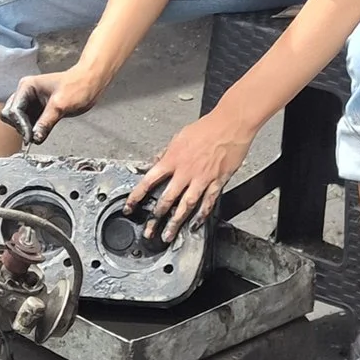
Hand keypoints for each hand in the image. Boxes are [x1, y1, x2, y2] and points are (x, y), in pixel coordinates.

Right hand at [9, 68, 97, 140]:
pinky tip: (42, 132)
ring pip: (17, 121)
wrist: (90, 84)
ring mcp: (30, 102)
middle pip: (10, 116)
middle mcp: (25, 94)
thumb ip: (46, 122)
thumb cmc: (77, 86)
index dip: (21, 125)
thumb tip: (35, 138)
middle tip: (34, 135)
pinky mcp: (38, 111)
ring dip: (26, 130)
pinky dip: (32, 130)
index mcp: (27, 87)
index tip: (30, 137)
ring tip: (40, 133)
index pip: (13, 110)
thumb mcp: (61, 105)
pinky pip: (28, 123)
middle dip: (20, 127)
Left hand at [133, 104, 257, 231]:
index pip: (149, 181)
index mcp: (172, 159)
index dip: (137, 196)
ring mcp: (202, 178)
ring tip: (169, 235)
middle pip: (167, 199)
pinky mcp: (217, 181)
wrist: (230, 124)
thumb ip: (166, 153)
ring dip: (176, 223)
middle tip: (149, 231)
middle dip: (156, 218)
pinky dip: (201, 215)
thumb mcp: (179, 137)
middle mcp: (185, 171)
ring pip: (186, 206)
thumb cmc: (206, 127)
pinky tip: (195, 224)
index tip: (130, 207)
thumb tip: (153, 163)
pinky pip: (208, 202)